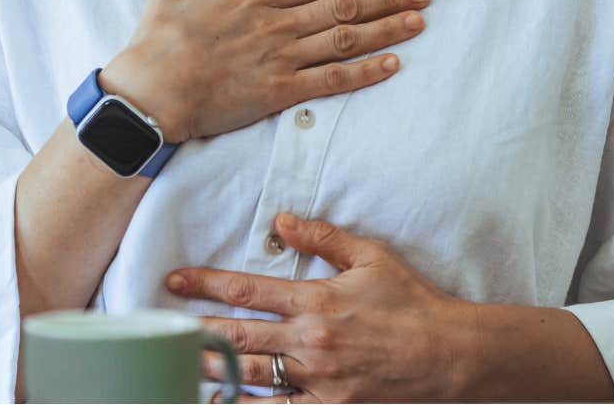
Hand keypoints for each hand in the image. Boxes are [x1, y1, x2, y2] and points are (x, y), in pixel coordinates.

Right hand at [101, 0, 428, 143]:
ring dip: (386, 29)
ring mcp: (279, 58)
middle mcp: (273, 24)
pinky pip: (332, 81)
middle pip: (341, 5)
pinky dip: (365, 71)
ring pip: (345, 39)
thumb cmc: (155, 48)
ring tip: (418, 21)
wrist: (149, 96)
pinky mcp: (279, 93)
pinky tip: (392, 63)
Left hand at [170, 213, 475, 402]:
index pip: (246, 291)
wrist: (454, 356)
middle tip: (158, 328)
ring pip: (252, 376)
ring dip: (213, 370)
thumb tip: (282, 220)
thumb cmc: (414, 304)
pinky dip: (250, 408)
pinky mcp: (332, 407)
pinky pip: (281, 412)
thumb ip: (324, 237)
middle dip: (194, 330)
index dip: (204, 285)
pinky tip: (222, 404)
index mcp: (317, 300)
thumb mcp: (372, 258)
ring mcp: (319, 380)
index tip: (174, 282)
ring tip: (178, 366)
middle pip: (238, 336)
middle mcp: (311, 341)